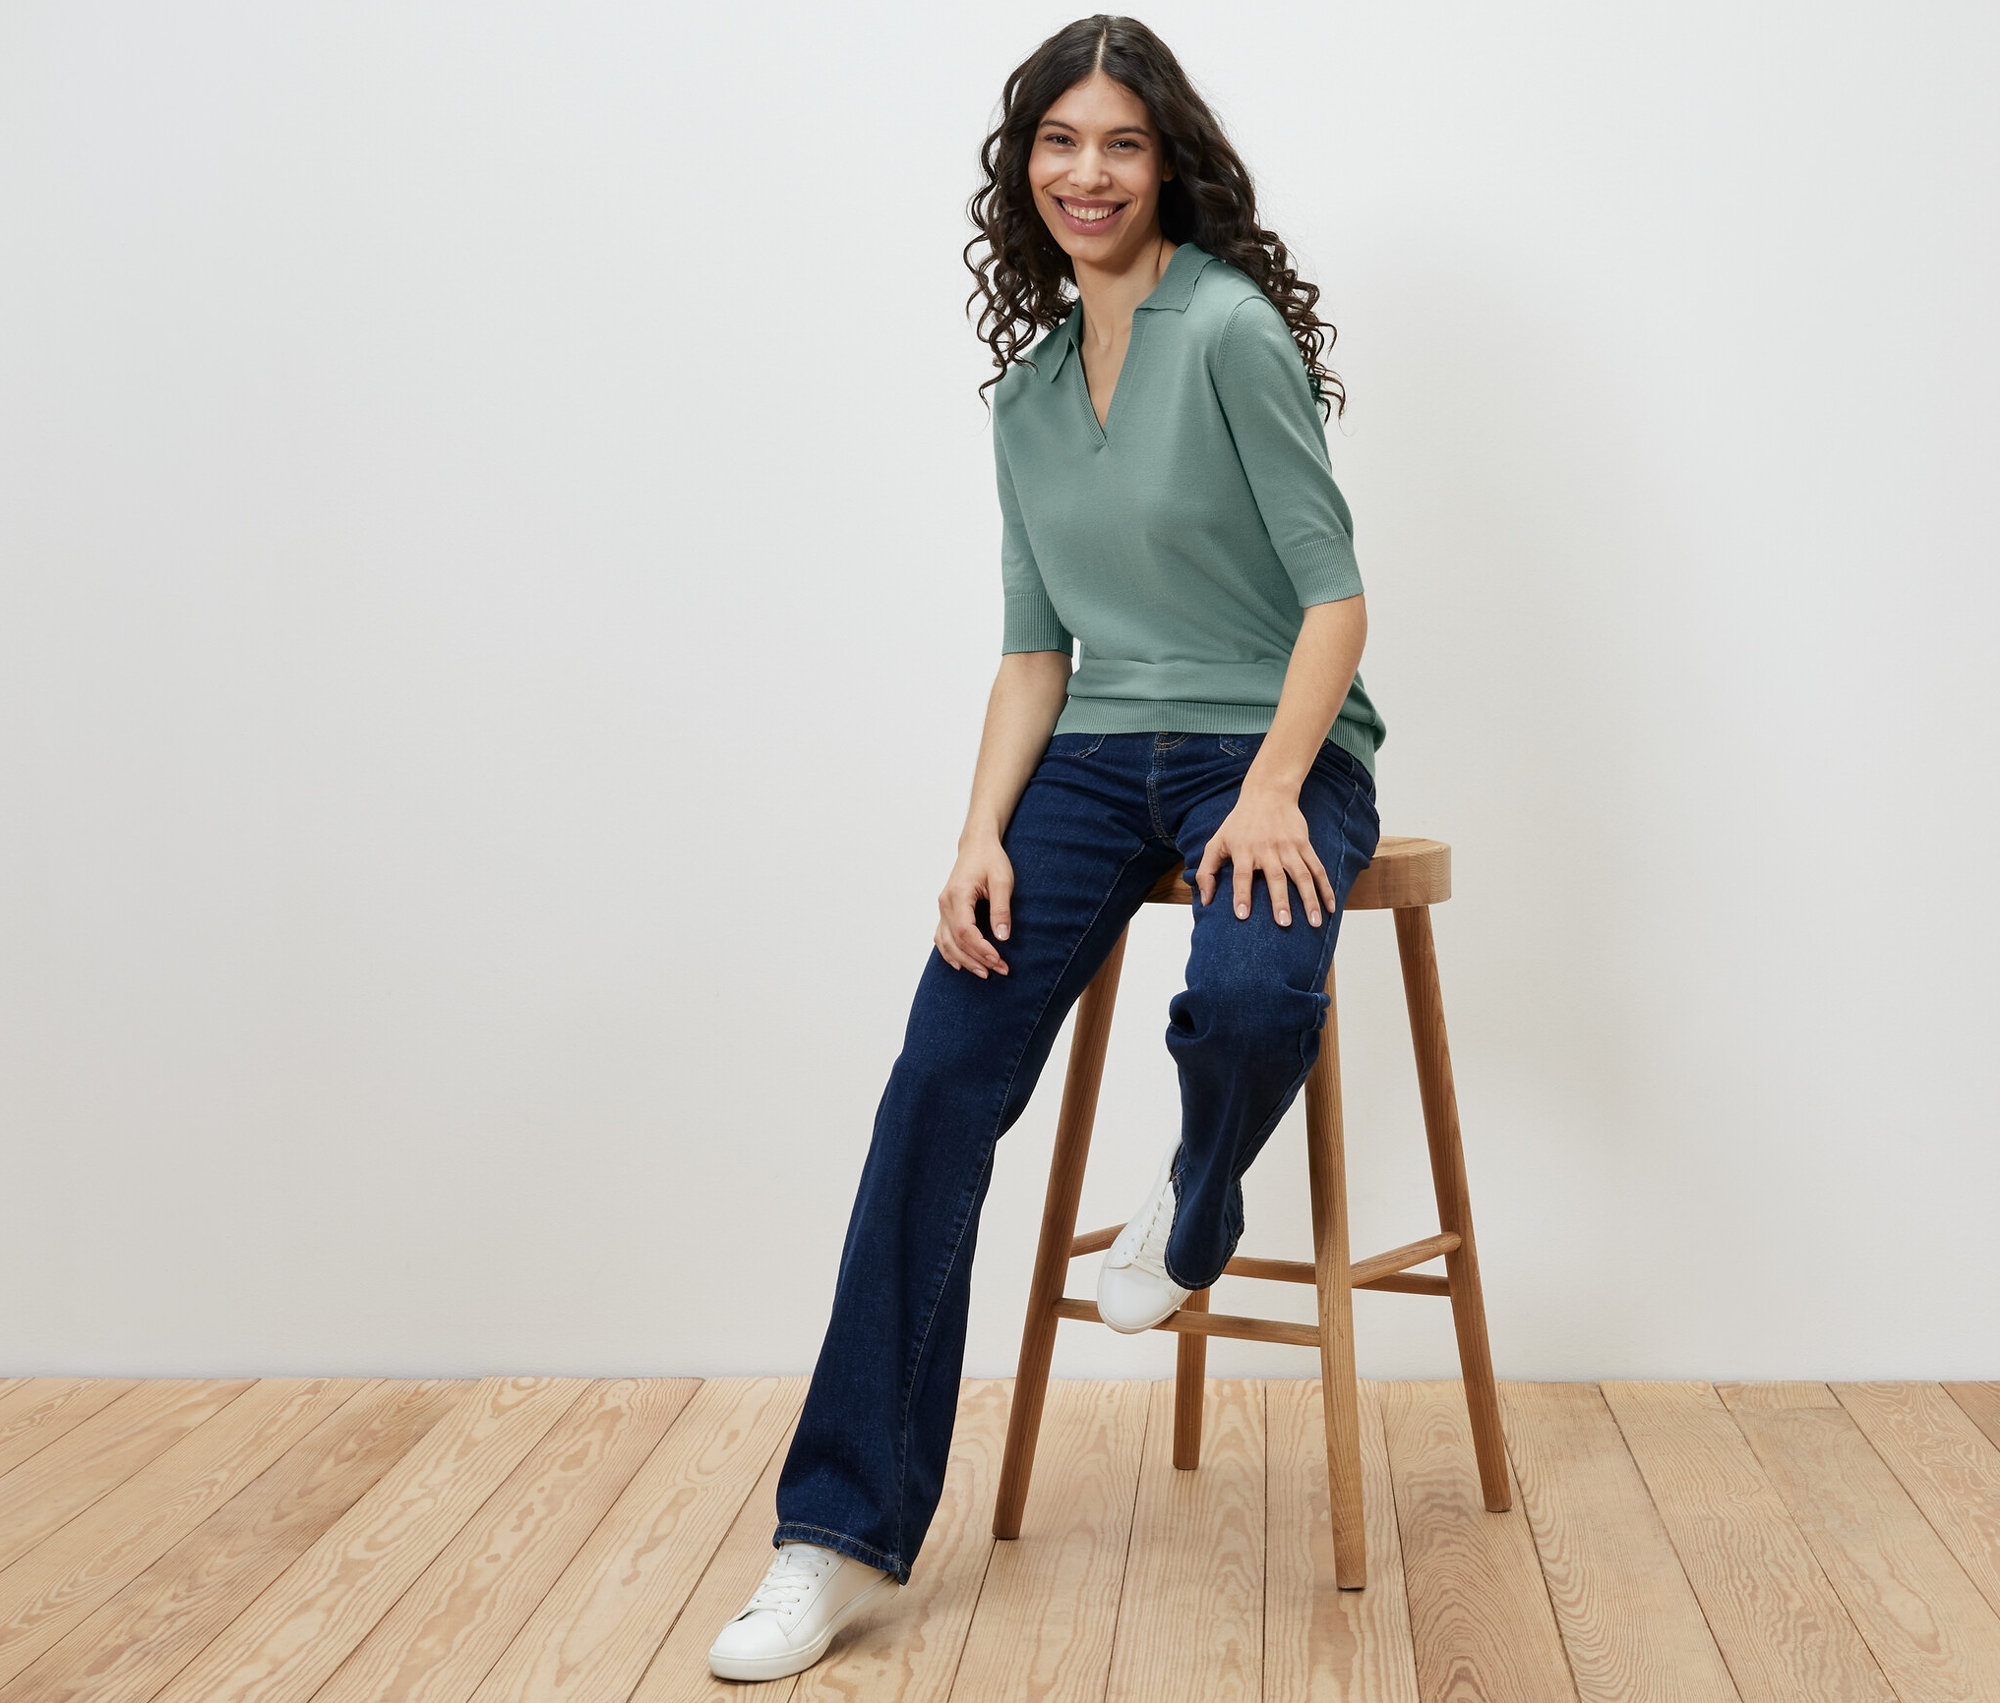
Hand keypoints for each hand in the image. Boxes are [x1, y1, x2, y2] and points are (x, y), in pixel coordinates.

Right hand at [935, 836, 1013, 976]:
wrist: (977, 845)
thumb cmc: (990, 860)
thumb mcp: (1002, 881)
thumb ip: (1001, 909)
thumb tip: (1002, 937)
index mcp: (958, 895)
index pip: (965, 931)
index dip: (981, 949)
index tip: (999, 960)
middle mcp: (945, 904)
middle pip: (955, 941)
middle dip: (977, 959)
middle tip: (1000, 970)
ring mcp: (943, 908)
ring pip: (946, 943)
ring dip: (964, 960)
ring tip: (985, 972)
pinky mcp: (946, 911)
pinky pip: (941, 937)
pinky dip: (949, 953)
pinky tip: (961, 964)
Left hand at [1195, 781, 1337, 926]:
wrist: (1267, 793)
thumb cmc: (1238, 823)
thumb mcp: (1216, 843)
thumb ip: (1206, 872)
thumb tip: (1204, 901)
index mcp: (1243, 850)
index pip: (1241, 875)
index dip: (1241, 895)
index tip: (1243, 915)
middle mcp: (1267, 849)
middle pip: (1275, 877)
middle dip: (1280, 901)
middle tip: (1284, 923)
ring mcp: (1288, 847)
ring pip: (1302, 876)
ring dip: (1310, 900)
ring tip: (1314, 923)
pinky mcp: (1304, 844)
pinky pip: (1317, 868)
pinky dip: (1326, 888)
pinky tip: (1330, 907)